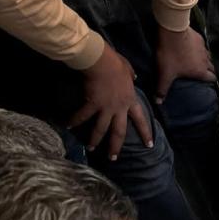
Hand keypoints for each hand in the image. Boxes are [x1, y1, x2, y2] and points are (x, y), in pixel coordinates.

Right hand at [69, 43, 153, 160]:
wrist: (100, 61)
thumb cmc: (114, 62)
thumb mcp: (128, 68)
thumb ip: (131, 76)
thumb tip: (135, 78)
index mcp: (130, 100)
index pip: (141, 119)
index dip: (145, 133)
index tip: (150, 145)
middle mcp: (119, 108)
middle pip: (119, 131)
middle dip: (116, 146)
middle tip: (113, 158)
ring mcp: (106, 107)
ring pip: (101, 129)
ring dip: (95, 139)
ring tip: (91, 148)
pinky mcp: (92, 104)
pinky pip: (83, 116)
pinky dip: (75, 121)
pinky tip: (68, 126)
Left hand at [155, 27, 216, 104]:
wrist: (172, 31)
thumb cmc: (170, 54)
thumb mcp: (165, 74)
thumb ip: (162, 88)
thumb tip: (158, 102)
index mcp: (200, 71)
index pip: (212, 79)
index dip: (210, 81)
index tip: (207, 82)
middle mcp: (205, 61)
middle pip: (212, 68)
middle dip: (209, 71)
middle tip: (201, 72)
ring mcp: (203, 49)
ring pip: (208, 57)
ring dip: (204, 60)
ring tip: (197, 60)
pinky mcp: (199, 38)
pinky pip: (202, 46)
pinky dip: (199, 49)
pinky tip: (192, 47)